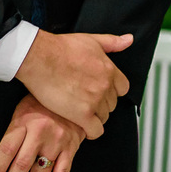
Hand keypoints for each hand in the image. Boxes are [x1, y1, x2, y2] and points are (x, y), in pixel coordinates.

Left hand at [0, 95, 83, 171]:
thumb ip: (14, 134)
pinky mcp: (70, 148)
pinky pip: (63, 171)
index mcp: (24, 122)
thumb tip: (1, 164)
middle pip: (22, 164)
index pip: (7, 149)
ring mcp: (56, 141)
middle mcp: (40, 132)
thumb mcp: (22, 111)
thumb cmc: (42, 103)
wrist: (72, 91)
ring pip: (41, 171)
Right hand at [15, 30, 132, 139]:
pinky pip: (95, 131)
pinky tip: (82, 127)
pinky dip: (91, 132)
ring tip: (80, 112)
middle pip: (112, 104)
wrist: (41, 58)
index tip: (101, 91)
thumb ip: (112, 42)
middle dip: (101, 104)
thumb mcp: (92, 40)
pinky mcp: (82, 115)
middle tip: (86, 101)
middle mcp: (105, 86)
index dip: (111, 91)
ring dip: (94, 117)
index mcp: (109, 70)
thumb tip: (128, 40)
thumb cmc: (61, 48)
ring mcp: (95, 101)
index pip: (123, 89)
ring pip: (104, 118)